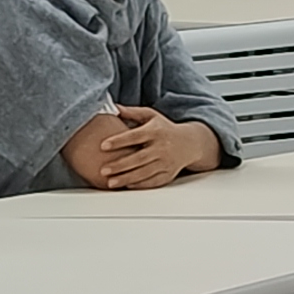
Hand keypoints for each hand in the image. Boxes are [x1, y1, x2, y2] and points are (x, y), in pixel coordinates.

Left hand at [78, 105, 224, 191]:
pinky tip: (127, 186)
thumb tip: (112, 107)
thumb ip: (132, 112)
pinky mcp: (168, 174)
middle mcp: (162, 147)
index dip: (119, 141)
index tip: (103, 145)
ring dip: (127, 178)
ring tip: (110, 182)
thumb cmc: (164, 129)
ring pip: (145, 172)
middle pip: (139, 158)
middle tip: (103, 170)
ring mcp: (166, 162)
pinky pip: (153, 181)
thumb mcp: (151, 116)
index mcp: (156, 131)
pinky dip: (140, 184)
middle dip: (121, 165)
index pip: (136, 136)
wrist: (189, 143)